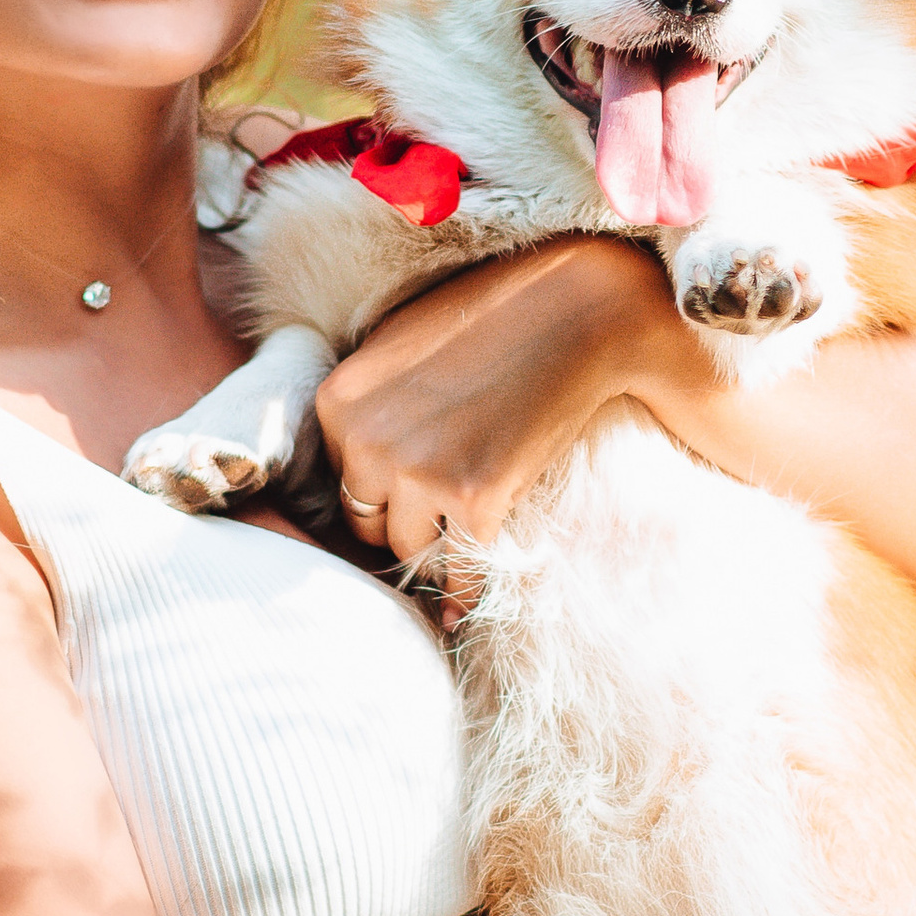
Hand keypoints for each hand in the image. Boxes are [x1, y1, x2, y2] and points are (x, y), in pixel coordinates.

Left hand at [318, 239, 672, 613]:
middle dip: (403, 519)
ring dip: (436, 548)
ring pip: (409, 547)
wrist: (576, 311)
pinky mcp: (474, 497)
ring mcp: (418, 472)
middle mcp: (366, 441)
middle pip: (367, 518)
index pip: (343, 474)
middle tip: (442, 516)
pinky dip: (466, 589)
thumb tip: (355, 462)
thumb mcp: (399, 341)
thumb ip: (367, 400)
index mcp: (339, 401)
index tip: (416, 483)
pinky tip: (466, 604)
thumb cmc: (494, 317)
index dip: (382, 481)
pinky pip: (459, 569)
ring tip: (464, 537)